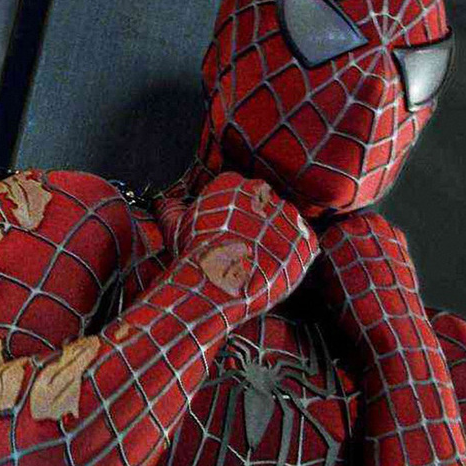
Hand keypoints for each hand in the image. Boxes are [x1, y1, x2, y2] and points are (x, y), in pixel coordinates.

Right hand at [155, 171, 314, 262]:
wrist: (217, 283)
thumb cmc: (193, 256)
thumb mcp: (174, 228)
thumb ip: (170, 208)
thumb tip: (160, 200)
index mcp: (233, 182)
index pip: (237, 194)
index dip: (231, 217)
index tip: (226, 235)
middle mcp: (263, 192)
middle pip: (262, 207)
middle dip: (255, 226)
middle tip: (243, 251)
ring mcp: (287, 216)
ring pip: (283, 225)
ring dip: (275, 241)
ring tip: (258, 265)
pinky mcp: (304, 240)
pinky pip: (304, 247)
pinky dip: (294, 258)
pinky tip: (274, 272)